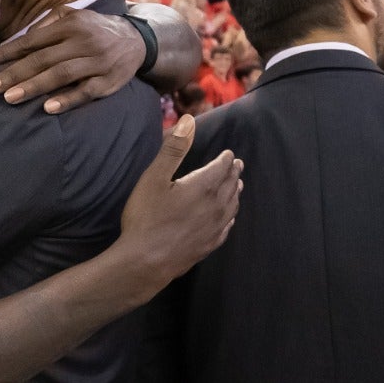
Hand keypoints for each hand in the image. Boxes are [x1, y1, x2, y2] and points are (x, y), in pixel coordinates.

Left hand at [0, 5, 142, 113]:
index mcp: (69, 24)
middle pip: (41, 59)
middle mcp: (82, 41)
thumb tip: (18, 41)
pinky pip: (85, 92)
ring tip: (9, 98)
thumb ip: (45, 25)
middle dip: (12, 74)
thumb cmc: (94, 29)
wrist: (138, 39)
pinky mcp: (108, 82)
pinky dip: (67, 100)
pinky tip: (47, 108)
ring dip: (34, 86)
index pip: (30, 41)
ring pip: (61, 75)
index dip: (4, 54)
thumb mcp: (73, 15)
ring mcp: (96, 62)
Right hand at [116, 116, 243, 290]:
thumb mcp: (154, 178)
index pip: (222, 167)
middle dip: (234, 173)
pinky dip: (231, 216)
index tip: (229, 153)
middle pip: (230, 185)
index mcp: (204, 186)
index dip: (226, 158)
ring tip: (237, 186)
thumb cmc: (147, 217)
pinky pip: (227, 226)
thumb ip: (173, 149)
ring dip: (235, 193)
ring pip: (232, 205)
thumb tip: (188, 121)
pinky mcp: (210, 245)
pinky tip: (229, 217)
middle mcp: (216, 206)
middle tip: (237, 166)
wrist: (146, 261)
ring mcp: (214, 227)